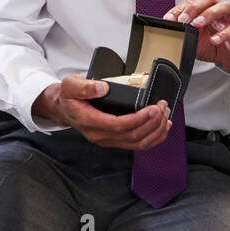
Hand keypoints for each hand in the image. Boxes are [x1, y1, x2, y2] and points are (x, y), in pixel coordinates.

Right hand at [34, 76, 172, 149]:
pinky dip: (154, 138)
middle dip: (152, 122)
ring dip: (155, 130)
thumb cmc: (69, 97)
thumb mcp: (70, 85)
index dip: (138, 118)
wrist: (65, 108)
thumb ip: (84, 86)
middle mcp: (100, 135)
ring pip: (137, 143)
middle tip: (162, 107)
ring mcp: (108, 140)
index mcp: (90, 122)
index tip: (152, 108)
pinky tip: (162, 127)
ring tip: (165, 115)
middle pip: (132, 136)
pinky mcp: (115, 140)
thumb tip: (103, 89)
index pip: (119, 125)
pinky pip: (137, 144)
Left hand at [166, 0, 229, 72]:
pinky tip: (213, 40)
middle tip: (184, 18)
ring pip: (223, 7)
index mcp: (204, 11)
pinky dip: (222, 34)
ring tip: (197, 24)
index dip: (179, 8)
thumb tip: (172, 35)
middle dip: (194, 6)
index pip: (191, 2)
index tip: (169, 18)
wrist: (229, 58)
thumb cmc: (212, 45)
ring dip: (209, 14)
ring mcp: (229, 21)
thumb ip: (184, 35)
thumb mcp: (194, 40)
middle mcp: (217, 12)